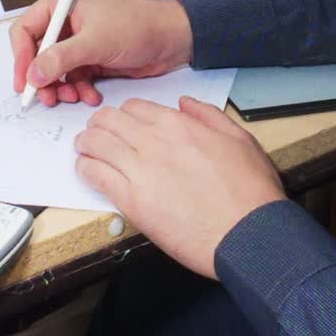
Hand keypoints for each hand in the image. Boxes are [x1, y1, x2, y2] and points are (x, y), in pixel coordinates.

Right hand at [10, 0, 193, 106]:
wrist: (172, 39)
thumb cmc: (139, 26)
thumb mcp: (96, 42)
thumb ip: (61, 58)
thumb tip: (34, 73)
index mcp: (63, 3)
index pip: (26, 29)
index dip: (21, 57)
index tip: (24, 82)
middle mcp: (67, 20)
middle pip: (38, 53)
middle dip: (42, 77)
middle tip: (47, 98)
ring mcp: (78, 39)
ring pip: (54, 69)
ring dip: (61, 87)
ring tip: (72, 98)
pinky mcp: (90, 56)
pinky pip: (73, 77)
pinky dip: (78, 89)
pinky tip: (90, 96)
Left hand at [74, 96, 286, 276]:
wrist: (249, 233)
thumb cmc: (250, 190)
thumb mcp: (239, 138)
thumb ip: (208, 115)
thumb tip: (185, 103)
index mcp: (178, 125)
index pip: (134, 107)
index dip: (124, 114)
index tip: (122, 124)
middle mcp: (154, 142)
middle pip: (108, 120)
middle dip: (99, 124)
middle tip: (97, 133)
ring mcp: (140, 171)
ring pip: (96, 143)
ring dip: (86, 143)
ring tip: (85, 148)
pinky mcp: (131, 202)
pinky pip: (95, 175)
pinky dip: (85, 168)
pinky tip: (86, 169)